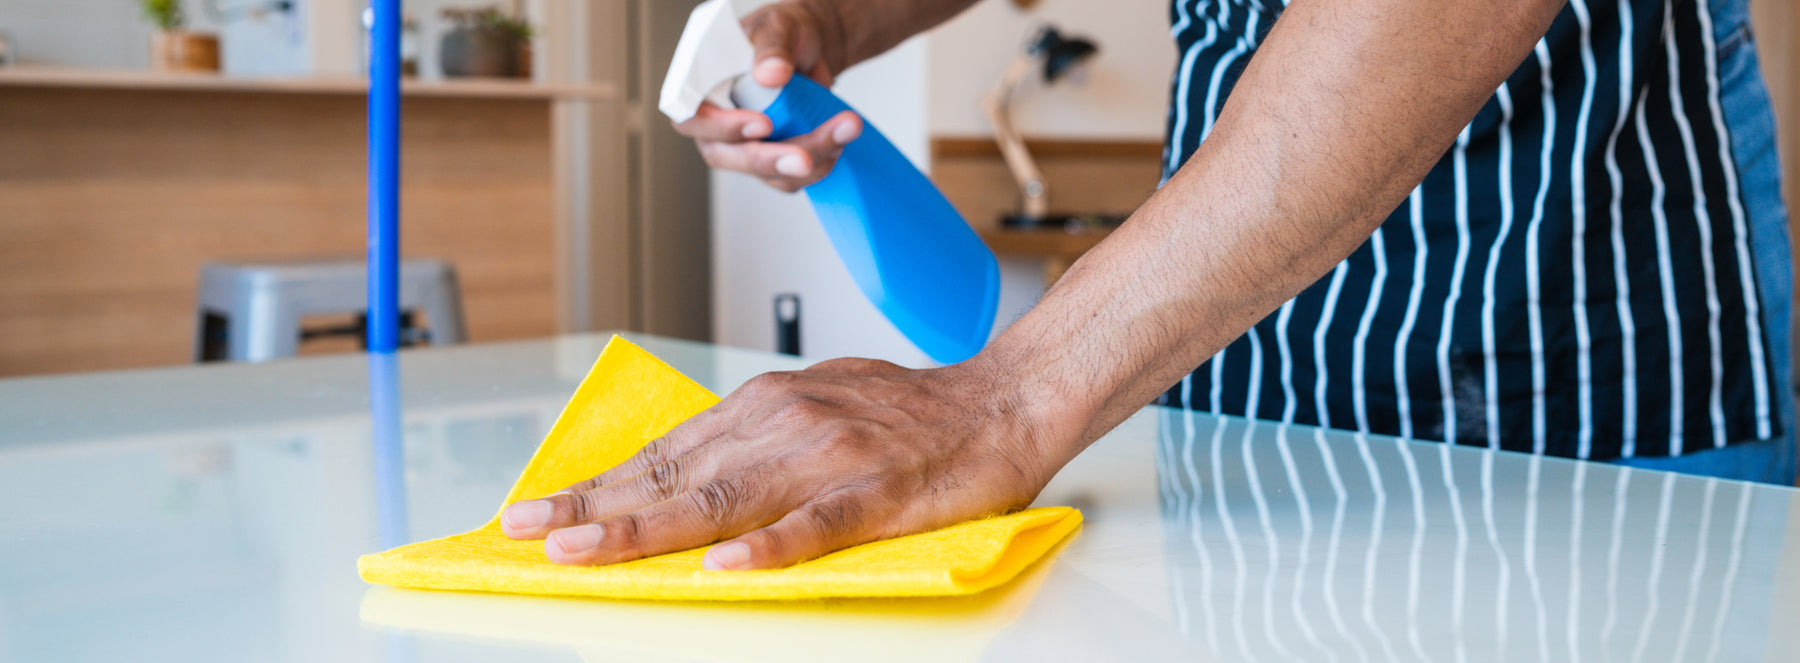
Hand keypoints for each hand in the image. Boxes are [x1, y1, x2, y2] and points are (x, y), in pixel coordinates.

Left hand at [499, 358, 1053, 569]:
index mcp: (768, 405)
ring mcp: (831, 457)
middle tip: (528, 532)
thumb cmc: (910, 414)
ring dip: (649, 525)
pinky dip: (769, 545)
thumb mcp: (815, 404)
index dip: (598, 484)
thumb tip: (687, 467)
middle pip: (677, 474)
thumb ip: (753, 435)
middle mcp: (787, 421)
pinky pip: (817, 524)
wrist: (1002, 402)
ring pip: (725, 497)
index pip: (666, 451)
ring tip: (589, 550)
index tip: (537, 510)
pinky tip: (727, 565)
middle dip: (595, 506)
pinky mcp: (878, 491)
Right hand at [673, 0, 862, 191]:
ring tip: (846, 129)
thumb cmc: (781, 35)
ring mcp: (742, 147)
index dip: (720, 127)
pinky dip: (819, 165)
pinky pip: (789, 179)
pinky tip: (839, 142)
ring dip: (809, 161)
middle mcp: (715, 124)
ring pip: (766, 173)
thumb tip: (771, 74)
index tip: (762, 124)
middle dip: (771, 159)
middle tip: (806, 158)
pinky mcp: (771, 161)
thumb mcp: (777, 28)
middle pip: (727, 156)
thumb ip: (772, 48)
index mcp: (702, 88)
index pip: (691, 117)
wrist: (809, 49)